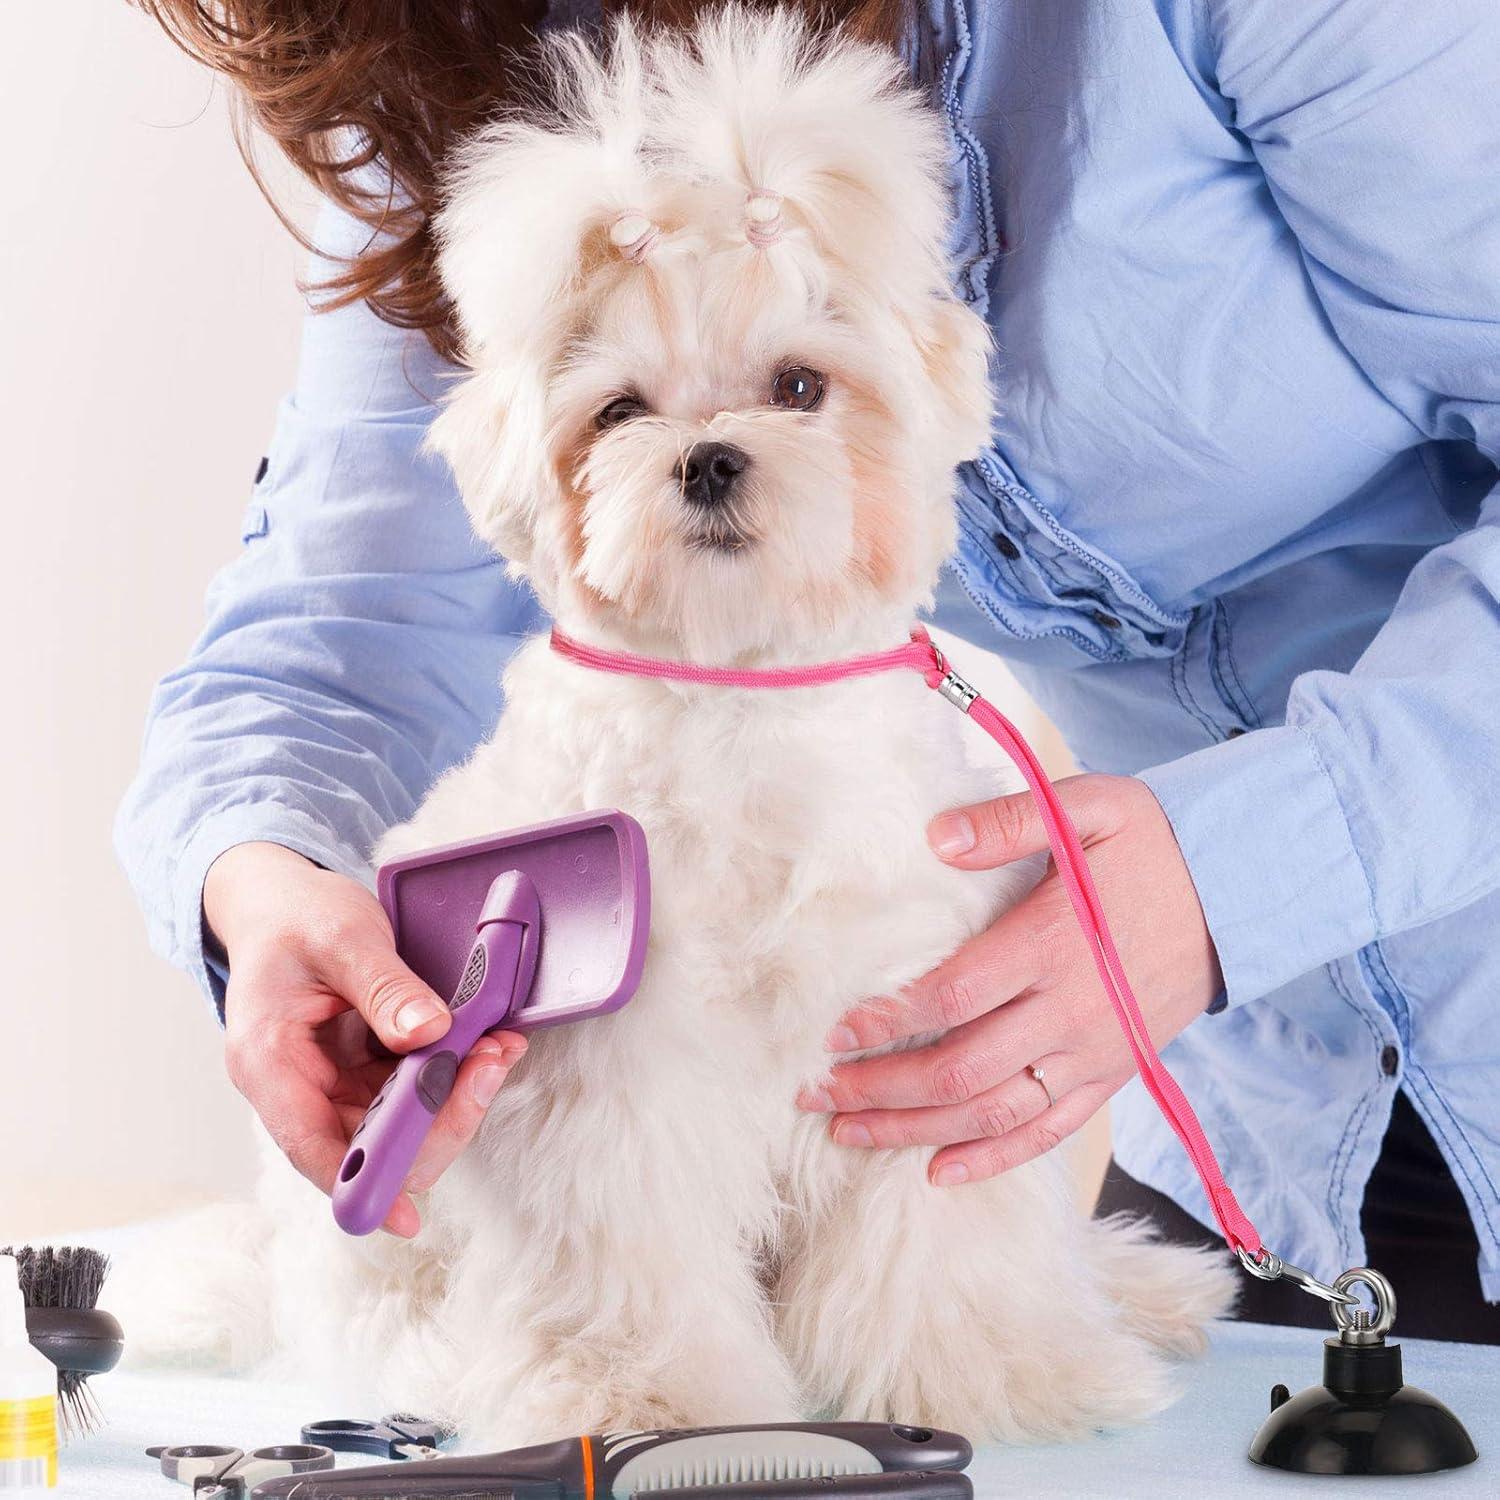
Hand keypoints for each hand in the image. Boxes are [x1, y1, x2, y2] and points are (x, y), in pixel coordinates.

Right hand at [205, 842, 525, 1235]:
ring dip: (455, 1097)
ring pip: (398, 1126)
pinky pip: (412, 1093)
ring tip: (498, 1047)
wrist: (281, 902)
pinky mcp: (363, 1073)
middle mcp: (297, 1087)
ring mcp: (332, 1084)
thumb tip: (431, 1034)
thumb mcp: (342, 938)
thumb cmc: (296, 918)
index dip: (362, 1183)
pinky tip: (488, 1043)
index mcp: (268, 1063)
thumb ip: (384, 987)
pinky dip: (452, 1074)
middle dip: (437, 1119)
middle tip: (489, 1064)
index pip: (312, 1147)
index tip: (408, 1215)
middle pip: (367, 1145)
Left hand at [798, 775, 1220, 1185]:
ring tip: (848, 1133)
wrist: (1238, 892)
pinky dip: (992, 1158)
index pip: (953, 999)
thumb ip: (1008, 822)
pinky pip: (1047, 1132)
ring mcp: (1092, 1054)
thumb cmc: (1150, 843)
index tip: (833, 1034)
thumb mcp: (1085, 807)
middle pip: (960, 1071)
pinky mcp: (1110, 1076)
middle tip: (813, 1093)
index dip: (888, 1022)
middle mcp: (1070, 1012)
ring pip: (993, 1113)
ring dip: (915, 1130)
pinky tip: (937, 1172)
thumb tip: (935, 838)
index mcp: (1052, 944)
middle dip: (880, 1089)